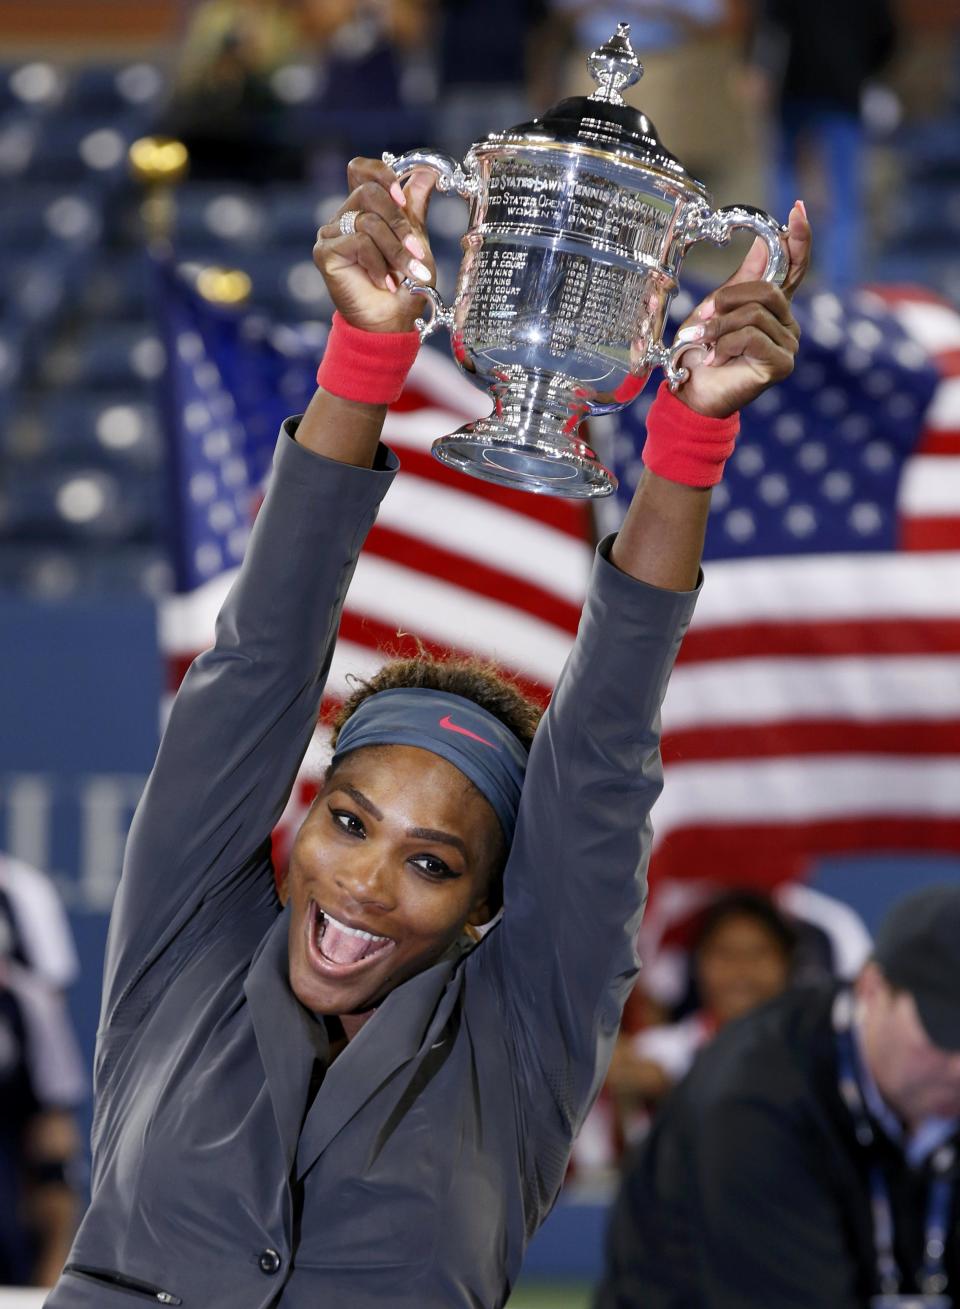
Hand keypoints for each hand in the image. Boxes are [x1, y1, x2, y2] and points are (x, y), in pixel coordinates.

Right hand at [313, 156, 436, 333]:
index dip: (381, 174)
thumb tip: (426, 172)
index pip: (361, 170)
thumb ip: (415, 208)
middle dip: (398, 222)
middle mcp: (345, 217)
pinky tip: (383, 282)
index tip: (403, 198)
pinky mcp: (324, 252)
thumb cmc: (405, 285)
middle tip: (415, 249)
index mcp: (365, 209)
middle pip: (369, 192)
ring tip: (406, 274)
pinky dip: (378, 264)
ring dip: (395, 250)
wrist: (392, 322)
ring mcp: (331, 234)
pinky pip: (358, 242)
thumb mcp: (416, 241)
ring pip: (368, 221)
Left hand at [673, 201, 811, 417]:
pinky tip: (716, 359)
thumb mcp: (718, 307)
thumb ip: (744, 278)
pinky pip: (753, 337)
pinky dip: (725, 346)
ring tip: (704, 343)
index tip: (797, 210)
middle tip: (703, 318)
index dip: (799, 238)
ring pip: (755, 314)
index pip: (795, 266)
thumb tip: (768, 240)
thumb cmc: (702, 351)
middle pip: (767, 290)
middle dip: (728, 300)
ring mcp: (788, 344)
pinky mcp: (782, 364)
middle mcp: (786, 322)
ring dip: (719, 327)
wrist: (692, 392)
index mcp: (773, 306)